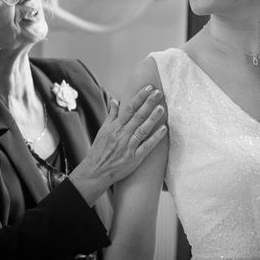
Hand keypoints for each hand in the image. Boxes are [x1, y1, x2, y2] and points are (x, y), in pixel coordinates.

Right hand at [69, 85, 166, 203]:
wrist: (95, 172)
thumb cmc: (100, 150)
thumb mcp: (103, 130)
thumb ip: (111, 115)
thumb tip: (115, 100)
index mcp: (115, 126)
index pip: (129, 108)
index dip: (139, 97)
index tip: (149, 87)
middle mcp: (122, 134)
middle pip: (137, 116)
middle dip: (148, 103)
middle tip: (159, 92)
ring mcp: (128, 146)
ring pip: (142, 129)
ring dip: (152, 118)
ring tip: (162, 108)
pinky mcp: (134, 158)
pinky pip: (146, 147)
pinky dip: (155, 138)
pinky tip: (164, 129)